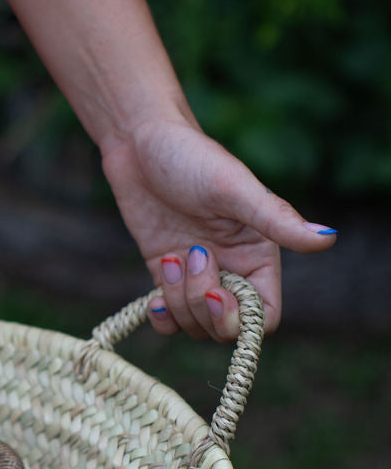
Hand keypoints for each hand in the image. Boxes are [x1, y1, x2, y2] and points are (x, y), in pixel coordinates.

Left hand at [100, 118, 337, 340]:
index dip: (240, 318)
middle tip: (189, 255)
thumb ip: (278, 219)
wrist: (141, 141)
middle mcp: (231, 269)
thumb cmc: (193, 157)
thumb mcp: (235, 188)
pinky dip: (161, 316)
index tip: (216, 291)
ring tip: (171, 256)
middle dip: (203, 305)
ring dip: (178, 302)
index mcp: (259, 255)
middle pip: (225, 327)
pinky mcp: (166, 274)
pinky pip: (169, 319)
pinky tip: (154, 295)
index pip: (263, 316)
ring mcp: (197, 275)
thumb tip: (328, 238)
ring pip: (194, 324)